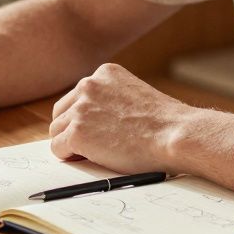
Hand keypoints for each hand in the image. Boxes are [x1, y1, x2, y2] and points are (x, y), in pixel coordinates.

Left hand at [49, 63, 190, 173]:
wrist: (175, 135)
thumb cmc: (166, 125)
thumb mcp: (136, 97)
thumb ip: (114, 101)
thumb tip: (96, 122)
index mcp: (105, 73)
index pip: (79, 95)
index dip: (84, 117)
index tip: (95, 130)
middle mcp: (89, 85)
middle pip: (62, 111)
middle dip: (71, 129)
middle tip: (88, 146)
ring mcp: (81, 109)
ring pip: (57, 130)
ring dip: (71, 144)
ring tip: (94, 155)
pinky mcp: (77, 133)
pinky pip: (58, 148)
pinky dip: (69, 157)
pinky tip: (86, 160)